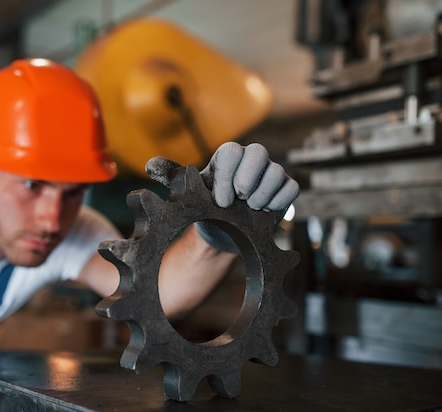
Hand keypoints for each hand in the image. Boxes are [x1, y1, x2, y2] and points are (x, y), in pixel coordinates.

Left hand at [145, 142, 298, 252]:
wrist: (222, 231)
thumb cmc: (204, 207)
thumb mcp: (185, 192)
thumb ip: (171, 175)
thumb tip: (150, 165)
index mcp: (226, 158)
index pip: (230, 151)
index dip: (226, 176)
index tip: (220, 200)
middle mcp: (249, 161)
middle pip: (258, 152)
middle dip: (246, 180)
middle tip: (237, 201)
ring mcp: (268, 173)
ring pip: (276, 171)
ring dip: (261, 195)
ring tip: (249, 209)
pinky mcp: (283, 189)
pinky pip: (290, 188)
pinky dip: (278, 202)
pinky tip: (263, 212)